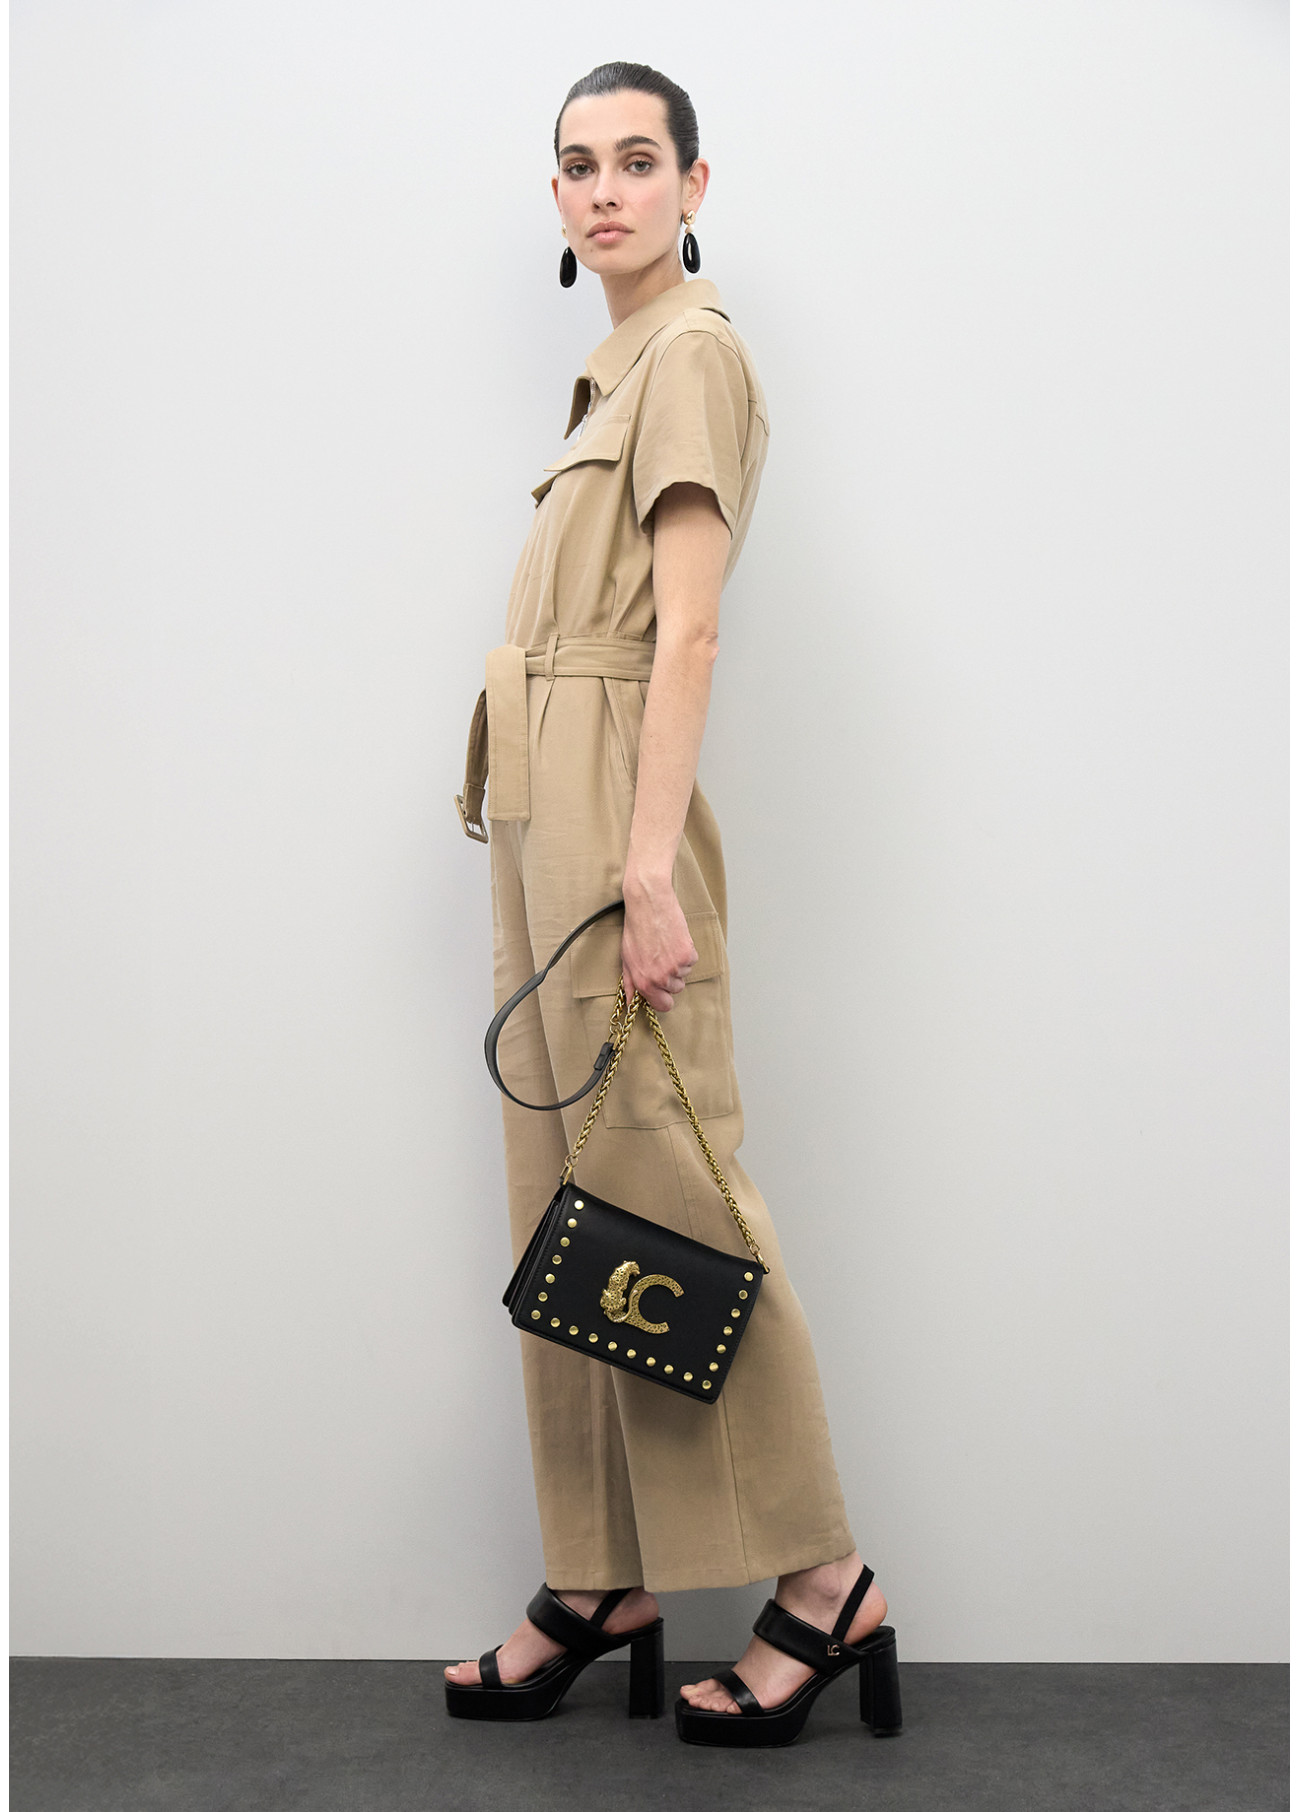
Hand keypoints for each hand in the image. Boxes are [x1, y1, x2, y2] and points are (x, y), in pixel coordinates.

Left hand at [620, 887, 697, 1011]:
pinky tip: (674, 940)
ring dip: (678, 964)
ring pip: (684, 974)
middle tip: (661, 958)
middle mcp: (660, 978)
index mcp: (644, 982)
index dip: (664, 998)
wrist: (649, 904)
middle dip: (671, 977)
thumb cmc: (636, 928)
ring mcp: (675, 967)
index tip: (663, 990)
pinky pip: (692, 961)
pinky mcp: (688, 954)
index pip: (664, 1005)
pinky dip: (686, 952)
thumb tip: (631, 1000)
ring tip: (666, 946)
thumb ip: (630, 983)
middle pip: (676, 989)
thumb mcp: (627, 958)